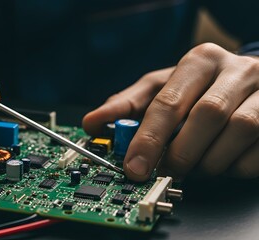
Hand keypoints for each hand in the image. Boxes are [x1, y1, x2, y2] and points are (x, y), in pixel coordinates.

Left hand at [83, 43, 258, 180]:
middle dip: (179, 152)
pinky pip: (258, 151)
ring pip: (237, 132)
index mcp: (200, 61)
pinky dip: (235, 165)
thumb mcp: (162, 87)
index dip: (148, 138)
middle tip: (167, 170)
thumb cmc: (201, 87)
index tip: (133, 167)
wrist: (254, 82)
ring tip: (195, 165)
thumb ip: (128, 104)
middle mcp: (237, 71)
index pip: (168, 102)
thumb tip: (92, 122)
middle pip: (205, 116)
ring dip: (209, 160)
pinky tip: (223, 161)